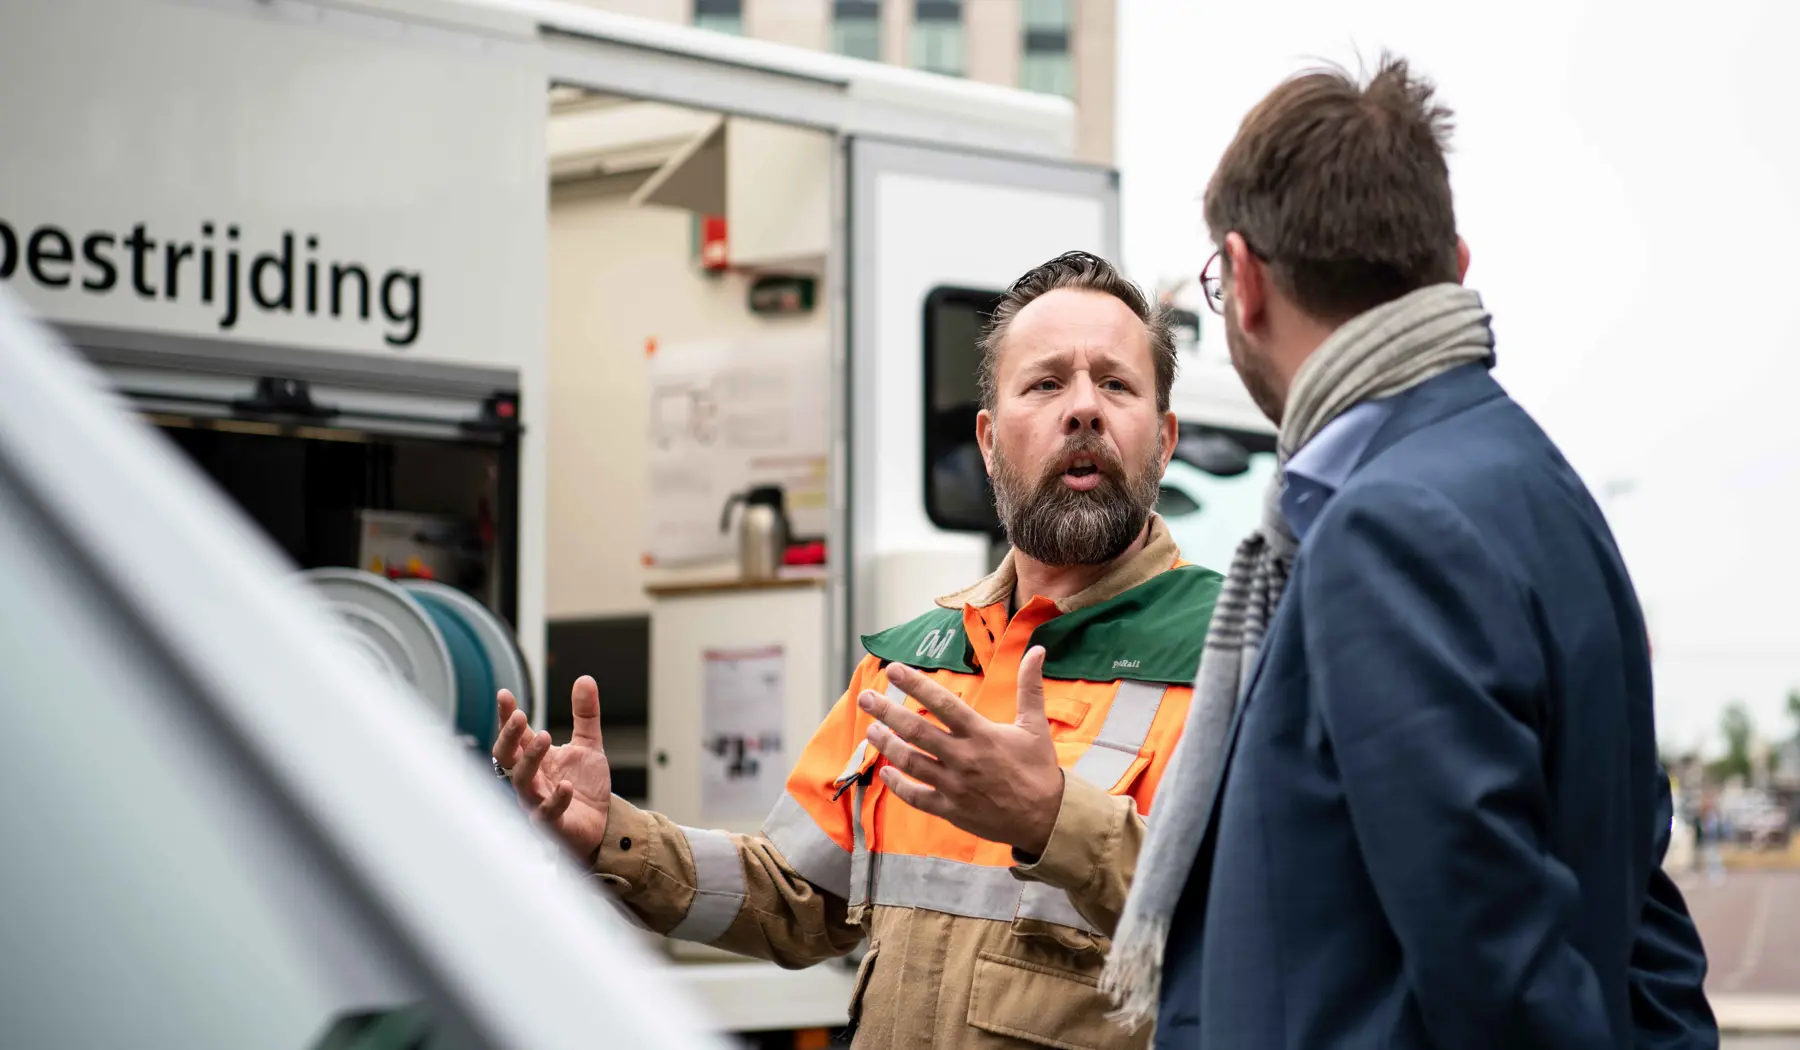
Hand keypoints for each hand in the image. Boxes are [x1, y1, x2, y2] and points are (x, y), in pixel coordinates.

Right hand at [493, 676, 612, 861]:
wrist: (603, 824)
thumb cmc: (585, 787)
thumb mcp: (588, 745)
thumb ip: (585, 714)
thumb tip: (585, 679)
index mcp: (535, 759)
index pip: (514, 735)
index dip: (507, 716)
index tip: (505, 694)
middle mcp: (531, 780)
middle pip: (506, 757)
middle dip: (509, 736)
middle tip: (521, 716)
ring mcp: (537, 802)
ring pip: (522, 783)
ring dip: (530, 760)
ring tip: (545, 737)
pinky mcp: (552, 825)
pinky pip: (546, 813)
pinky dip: (555, 799)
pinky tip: (566, 785)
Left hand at [858, 647, 1062, 855]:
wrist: (1046, 818)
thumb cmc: (1039, 769)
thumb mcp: (1035, 725)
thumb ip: (1030, 686)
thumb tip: (1037, 650)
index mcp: (982, 734)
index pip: (943, 703)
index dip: (916, 685)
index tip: (893, 669)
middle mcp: (963, 758)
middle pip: (916, 731)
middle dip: (887, 712)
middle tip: (866, 697)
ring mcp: (954, 786)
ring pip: (911, 762)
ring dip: (887, 745)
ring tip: (871, 730)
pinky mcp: (950, 809)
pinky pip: (916, 796)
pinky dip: (898, 785)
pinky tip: (885, 772)